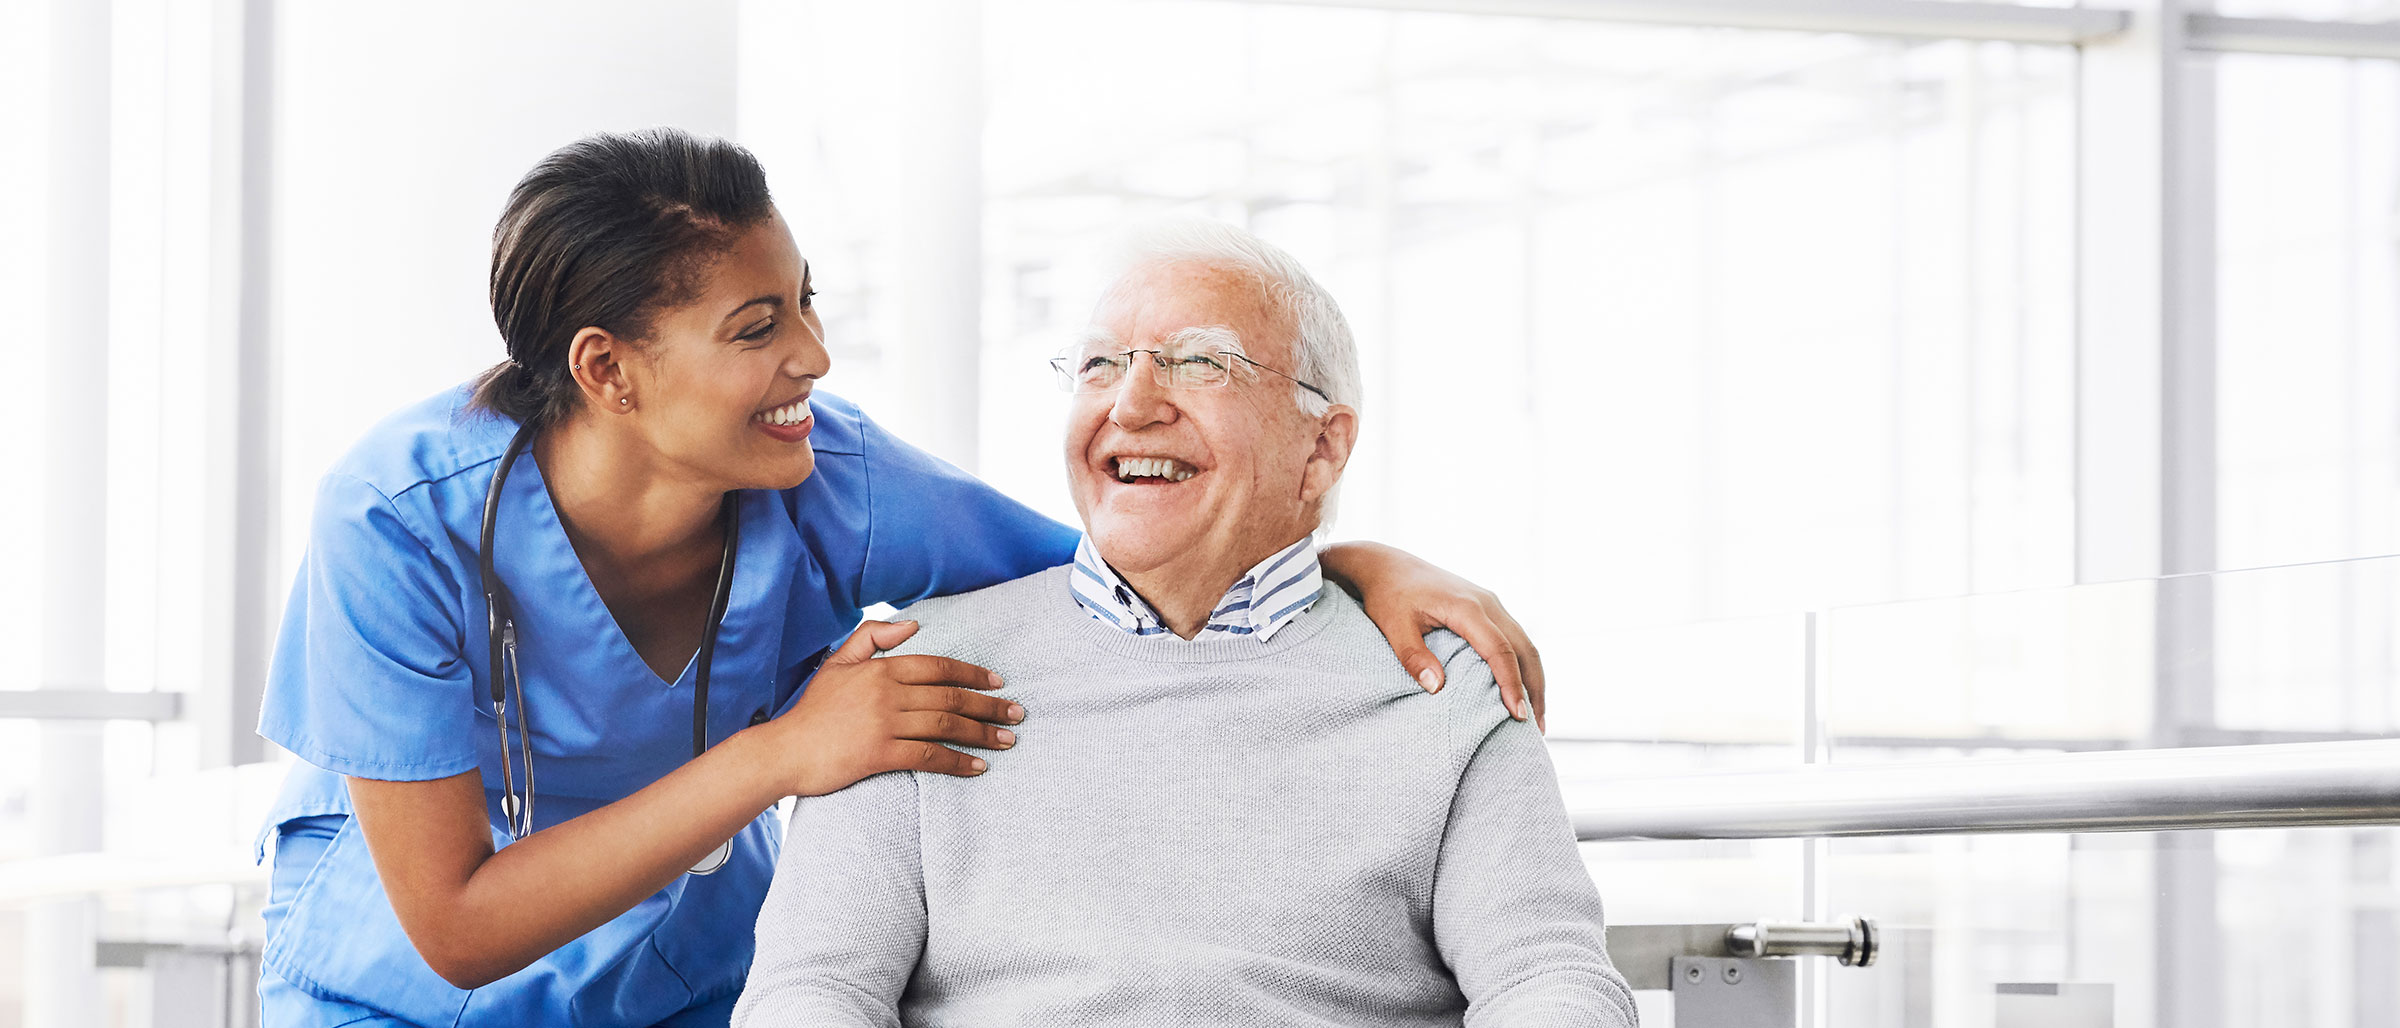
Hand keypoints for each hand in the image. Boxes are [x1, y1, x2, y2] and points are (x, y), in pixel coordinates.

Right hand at [759, 620, 1023, 795]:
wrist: (784, 751)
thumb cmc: (813, 710)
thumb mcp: (837, 663)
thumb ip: (872, 637)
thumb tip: (914, 624)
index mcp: (881, 670)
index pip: (938, 667)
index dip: (972, 673)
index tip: (998, 682)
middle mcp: (887, 694)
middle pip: (950, 697)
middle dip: (989, 706)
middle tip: (1017, 714)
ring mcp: (884, 724)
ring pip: (945, 726)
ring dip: (982, 734)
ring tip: (1007, 741)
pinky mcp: (879, 754)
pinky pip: (929, 756)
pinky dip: (957, 762)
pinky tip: (978, 767)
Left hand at [1320, 541, 1545, 731]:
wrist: (1389, 566)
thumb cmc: (1388, 596)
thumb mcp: (1393, 626)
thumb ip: (1412, 656)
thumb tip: (1436, 688)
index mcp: (1467, 607)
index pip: (1499, 650)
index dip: (1511, 684)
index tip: (1517, 715)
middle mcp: (1488, 603)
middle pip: (1524, 649)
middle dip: (1533, 689)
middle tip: (1535, 729)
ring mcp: (1491, 604)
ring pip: (1525, 644)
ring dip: (1533, 679)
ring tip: (1535, 718)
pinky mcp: (1488, 609)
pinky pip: (1515, 639)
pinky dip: (1523, 666)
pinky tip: (1520, 689)